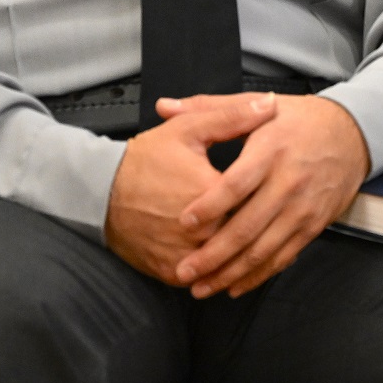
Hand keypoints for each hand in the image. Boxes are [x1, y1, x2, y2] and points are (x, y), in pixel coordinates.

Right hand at [103, 92, 278, 282]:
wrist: (101, 191)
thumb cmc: (147, 157)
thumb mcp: (189, 128)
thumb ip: (233, 116)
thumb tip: (270, 103)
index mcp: (212, 191)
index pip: (259, 197)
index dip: (271, 193)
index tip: (281, 186)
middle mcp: (201, 230)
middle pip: (246, 231)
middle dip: (261, 224)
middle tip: (276, 215)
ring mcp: (186, 256)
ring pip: (228, 261)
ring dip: (244, 254)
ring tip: (263, 239)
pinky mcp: (171, 272)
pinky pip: (205, 279)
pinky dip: (219, 272)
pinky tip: (234, 262)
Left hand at [169, 94, 369, 298]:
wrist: (354, 133)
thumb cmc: (301, 119)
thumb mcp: (260, 104)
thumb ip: (210, 107)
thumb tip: (164, 106)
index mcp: (271, 149)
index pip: (237, 184)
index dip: (210, 206)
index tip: (184, 223)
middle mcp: (288, 181)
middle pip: (247, 226)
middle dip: (213, 254)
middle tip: (185, 270)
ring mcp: (303, 207)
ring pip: (264, 249)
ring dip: (231, 273)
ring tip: (202, 288)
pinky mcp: (314, 224)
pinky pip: (284, 256)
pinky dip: (259, 275)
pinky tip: (235, 285)